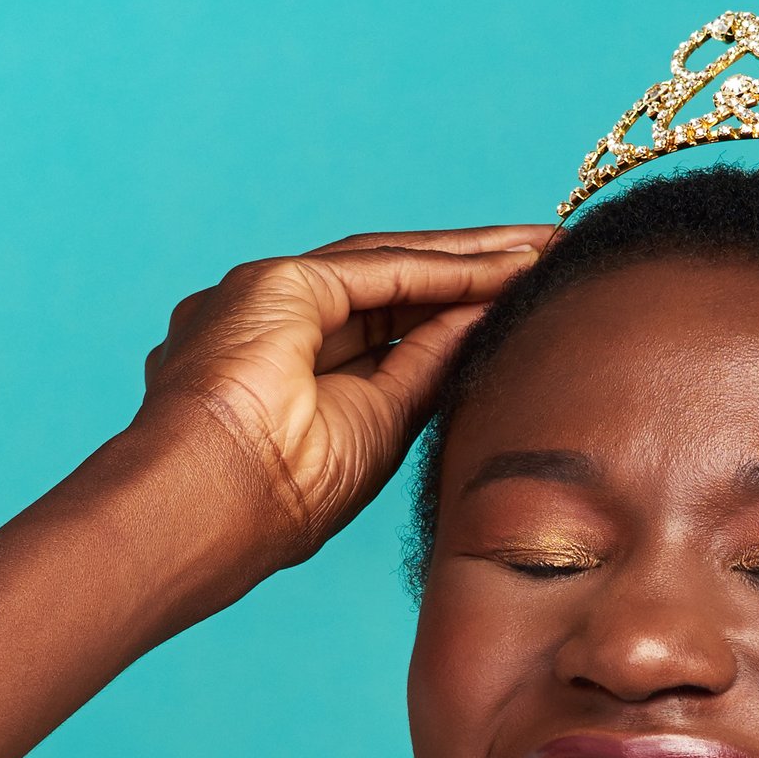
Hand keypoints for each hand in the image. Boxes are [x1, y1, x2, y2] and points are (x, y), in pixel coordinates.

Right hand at [125, 224, 554, 582]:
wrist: (207, 506)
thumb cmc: (278, 501)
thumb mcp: (378, 428)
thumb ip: (425, 369)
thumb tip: (484, 324)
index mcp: (284, 370)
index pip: (388, 329)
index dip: (459, 315)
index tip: (525, 307)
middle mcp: (274, 323)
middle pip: (395, 285)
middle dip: (476, 273)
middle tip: (551, 256)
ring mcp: (269, 297)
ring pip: (392, 266)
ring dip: (473, 259)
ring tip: (544, 251)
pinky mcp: (277, 282)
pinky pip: (384, 270)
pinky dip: (449, 269)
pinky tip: (506, 266)